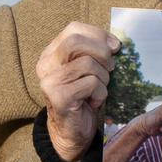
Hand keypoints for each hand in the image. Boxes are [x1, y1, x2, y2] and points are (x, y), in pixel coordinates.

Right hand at [37, 22, 120, 161]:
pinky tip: (94, 102)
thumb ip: (93, 52)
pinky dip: (101, 93)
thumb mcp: (87, 70)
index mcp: (51, 53)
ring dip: (103, 77)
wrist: (71, 132)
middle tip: (110, 67)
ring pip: (87, 64)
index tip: (114, 47)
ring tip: (99, 89)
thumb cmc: (83, 97)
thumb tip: (115, 44)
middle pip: (75, 41)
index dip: (98, 34)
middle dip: (101, 52)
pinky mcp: (59, 97)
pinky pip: (91, 84)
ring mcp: (50, 81)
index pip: (73, 29)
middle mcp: (45, 64)